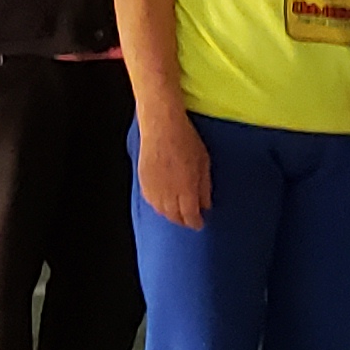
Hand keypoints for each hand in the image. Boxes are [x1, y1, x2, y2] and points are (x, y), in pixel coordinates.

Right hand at [135, 112, 210, 227]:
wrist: (161, 126)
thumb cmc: (186, 140)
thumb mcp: (203, 162)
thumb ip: (204, 187)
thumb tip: (206, 205)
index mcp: (186, 189)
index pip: (190, 216)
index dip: (196, 222)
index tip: (200, 223)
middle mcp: (168, 193)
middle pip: (175, 217)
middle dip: (183, 221)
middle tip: (190, 220)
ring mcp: (154, 188)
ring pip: (161, 211)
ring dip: (171, 215)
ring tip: (178, 214)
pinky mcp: (143, 181)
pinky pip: (150, 201)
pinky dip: (158, 206)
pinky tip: (163, 203)